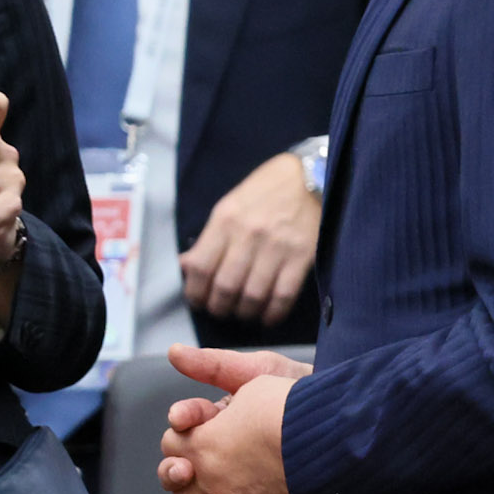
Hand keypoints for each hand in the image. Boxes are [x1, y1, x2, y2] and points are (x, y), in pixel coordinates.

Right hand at [157, 343, 309, 493]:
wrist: (342, 420)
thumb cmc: (299, 389)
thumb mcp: (255, 372)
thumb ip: (213, 365)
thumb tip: (173, 352)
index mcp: (215, 430)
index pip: (176, 440)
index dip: (173, 441)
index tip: (182, 428)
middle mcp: (225, 462)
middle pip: (182, 482)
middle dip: (176, 479)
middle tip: (186, 473)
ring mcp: (246, 488)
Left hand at [179, 150, 319, 325]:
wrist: (307, 177)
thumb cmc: (263, 192)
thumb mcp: (228, 206)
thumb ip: (208, 238)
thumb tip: (186, 266)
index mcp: (225, 220)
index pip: (201, 267)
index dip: (195, 292)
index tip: (198, 301)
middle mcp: (248, 235)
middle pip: (226, 287)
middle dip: (218, 307)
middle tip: (220, 310)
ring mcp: (277, 247)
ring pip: (253, 295)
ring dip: (244, 313)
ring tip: (241, 313)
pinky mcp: (301, 257)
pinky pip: (283, 295)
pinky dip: (272, 313)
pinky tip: (266, 316)